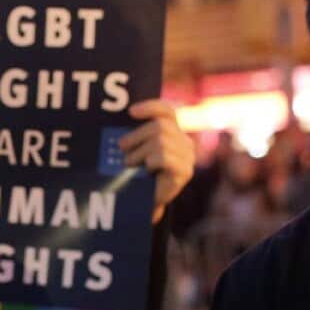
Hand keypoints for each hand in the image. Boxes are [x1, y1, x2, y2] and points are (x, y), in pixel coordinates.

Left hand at [120, 99, 195, 222]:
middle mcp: (185, 142)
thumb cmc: (139, 173)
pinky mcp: (185, 171)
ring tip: (131, 164)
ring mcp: (188, 157)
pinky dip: (150, 162)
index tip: (130, 112)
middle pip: (159, 127)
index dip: (150, 107)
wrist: (146, 201)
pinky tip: (146, 170)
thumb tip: (125, 118)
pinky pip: (163, 157)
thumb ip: (137, 134)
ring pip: (160, 141)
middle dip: (136, 136)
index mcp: (175, 132)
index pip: (167, 111)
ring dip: (139, 153)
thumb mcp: (138, 149)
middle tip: (122, 148)